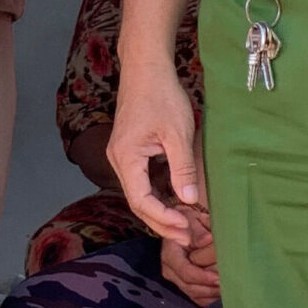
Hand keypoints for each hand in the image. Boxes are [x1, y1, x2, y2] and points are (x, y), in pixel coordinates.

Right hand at [110, 63, 203, 246]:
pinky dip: (158, 196)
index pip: (141, 201)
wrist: (146, 68)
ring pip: (139, 194)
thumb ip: (183, 169)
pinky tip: (175, 203)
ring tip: (184, 227)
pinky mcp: (130, 151)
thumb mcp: (178, 133)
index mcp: (126, 157)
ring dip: (160, 212)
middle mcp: (118, 160)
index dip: (163, 218)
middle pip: (137, 202)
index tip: (185, 229)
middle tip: (187, 238)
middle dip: (161, 223)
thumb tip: (189, 200)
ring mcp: (122, 156)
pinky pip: (141, 182)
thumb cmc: (161, 95)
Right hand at [159, 213, 221, 305]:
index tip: (219, 278)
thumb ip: (199, 231)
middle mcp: (170, 269)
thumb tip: (207, 239)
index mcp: (170, 254)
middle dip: (210, 289)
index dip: (202, 277)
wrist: (182, 226)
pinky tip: (223, 295)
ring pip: (194, 295)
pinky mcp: (184, 285)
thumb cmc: (188, 222)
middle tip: (229, 286)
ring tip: (229, 291)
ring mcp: (176, 279)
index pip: (185, 272)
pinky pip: (197, 299)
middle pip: (190, 287)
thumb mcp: (192, 220)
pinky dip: (210, 299)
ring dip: (212, 295)